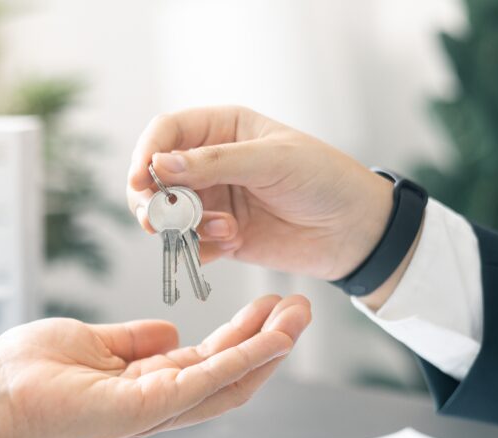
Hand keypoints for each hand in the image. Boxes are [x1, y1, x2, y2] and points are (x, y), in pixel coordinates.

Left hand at [0, 293, 309, 437]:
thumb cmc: (29, 371)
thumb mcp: (94, 342)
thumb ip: (135, 340)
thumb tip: (168, 331)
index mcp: (147, 383)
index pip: (211, 361)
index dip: (246, 335)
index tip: (270, 306)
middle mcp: (159, 400)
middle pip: (231, 373)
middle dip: (270, 341)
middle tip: (300, 308)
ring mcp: (155, 408)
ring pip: (230, 381)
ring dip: (268, 348)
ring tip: (298, 316)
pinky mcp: (146, 409)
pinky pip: (206, 381)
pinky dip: (243, 359)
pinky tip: (270, 338)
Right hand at [126, 106, 413, 306]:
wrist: (355, 230)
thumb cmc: (323, 179)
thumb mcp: (272, 160)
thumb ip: (215, 162)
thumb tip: (161, 165)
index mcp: (222, 128)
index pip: (166, 132)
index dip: (147, 154)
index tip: (142, 180)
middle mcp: (211, 163)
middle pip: (156, 177)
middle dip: (153, 199)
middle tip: (157, 220)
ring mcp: (214, 201)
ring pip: (169, 215)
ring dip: (185, 227)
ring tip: (223, 230)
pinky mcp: (221, 237)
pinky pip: (190, 246)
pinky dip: (202, 249)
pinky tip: (234, 243)